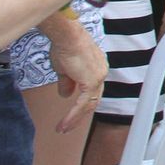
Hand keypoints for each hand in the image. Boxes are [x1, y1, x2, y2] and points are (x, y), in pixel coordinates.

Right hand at [47, 18, 106, 133]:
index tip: (73, 113)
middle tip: (69, 126)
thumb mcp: (64, 68)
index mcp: (97, 68)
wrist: (67, 36)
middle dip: (80, 115)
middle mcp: (101, 72)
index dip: (82, 103)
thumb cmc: (64, 46)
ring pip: (89, 104)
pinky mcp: (92, 81)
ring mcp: (98, 77)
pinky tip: (64, 123)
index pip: (92, 91)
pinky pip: (82, 103)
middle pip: (93, 100)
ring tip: (64, 128)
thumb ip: (67, 82)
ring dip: (75, 118)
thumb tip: (65, 94)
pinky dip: (73, 115)